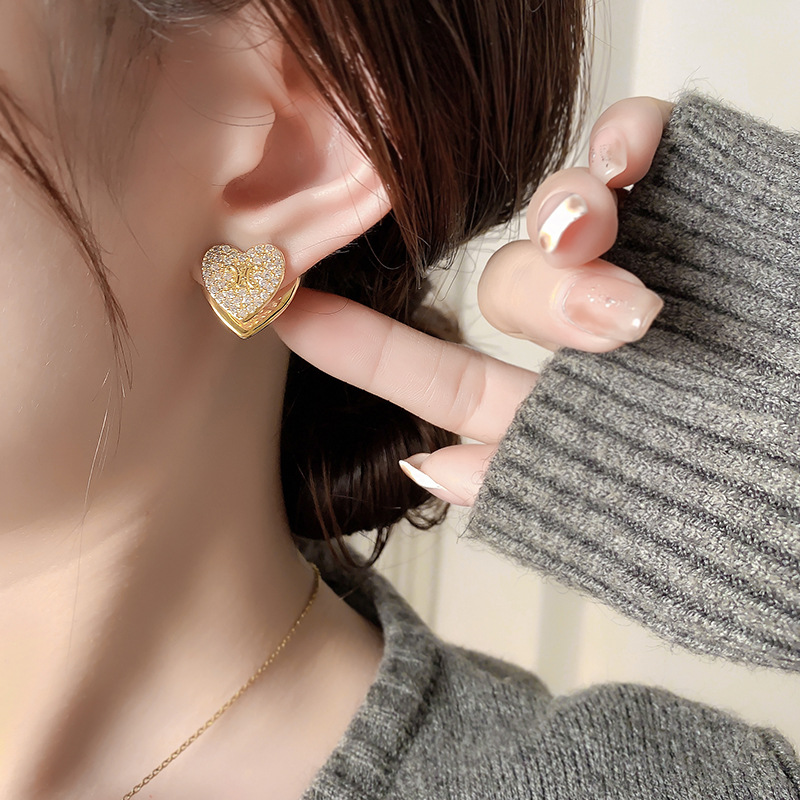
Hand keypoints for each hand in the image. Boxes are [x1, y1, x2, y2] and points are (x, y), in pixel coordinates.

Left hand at [273, 97, 673, 506]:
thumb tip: (423, 467)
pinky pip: (638, 144)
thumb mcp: (595, 500)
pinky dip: (629, 136)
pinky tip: (628, 156)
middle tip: (613, 322)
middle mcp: (581, 337)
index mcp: (550, 409)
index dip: (365, 345)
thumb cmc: (702, 488)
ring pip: (557, 212)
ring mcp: (633, 270)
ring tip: (624, 260)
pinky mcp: (691, 207)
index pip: (445, 373)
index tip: (289, 310)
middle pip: (510, 286)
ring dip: (576, 217)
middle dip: (541, 296)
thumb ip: (510, 484)